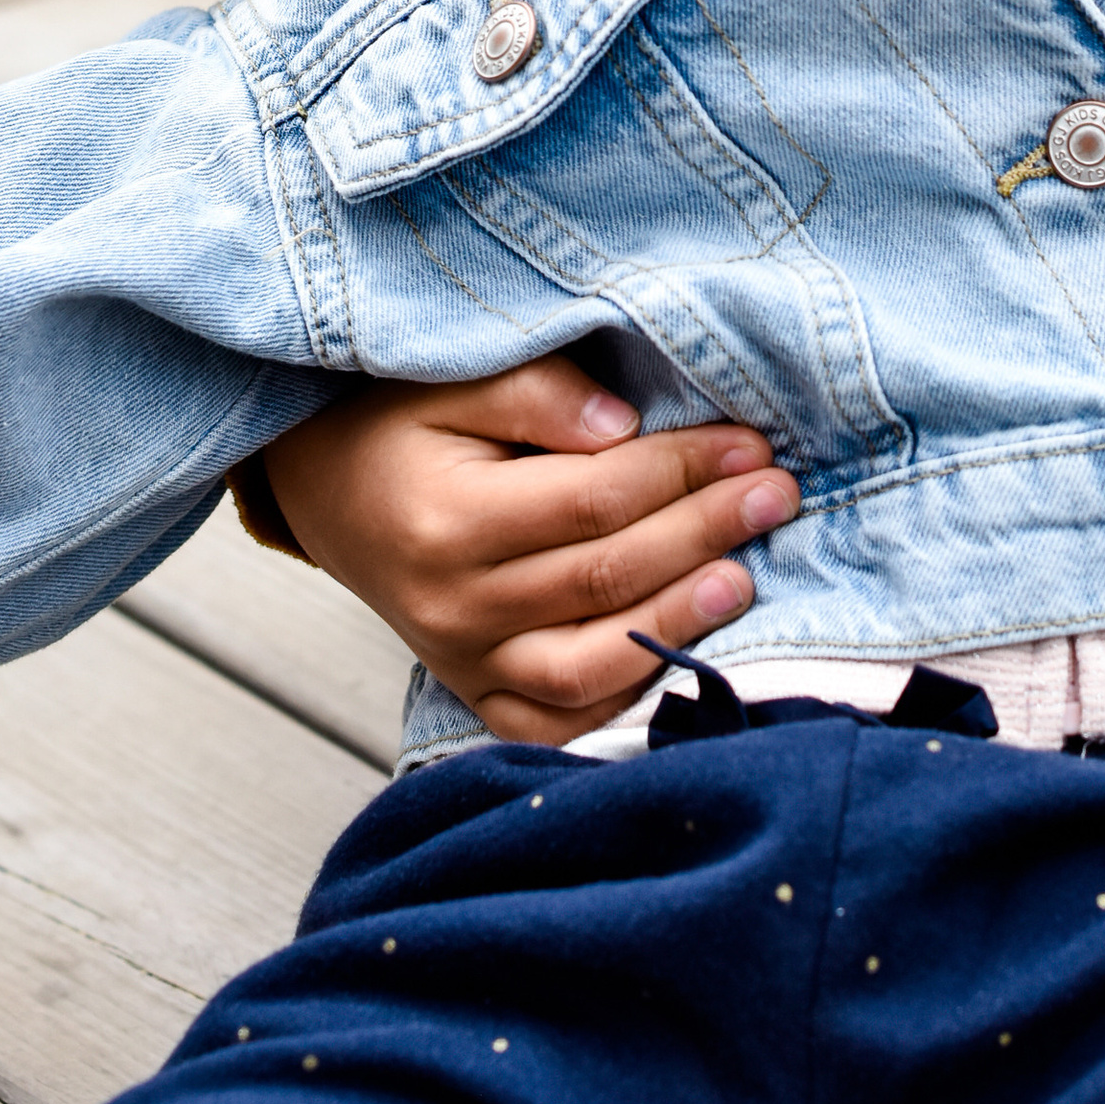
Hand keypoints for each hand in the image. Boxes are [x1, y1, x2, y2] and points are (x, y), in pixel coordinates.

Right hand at [264, 359, 786, 743]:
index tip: (750, 443)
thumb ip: (534, 392)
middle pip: (606, 576)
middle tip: (777, 495)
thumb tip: (624, 427)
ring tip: (744, 579)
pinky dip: (624, 702)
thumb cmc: (399, 425)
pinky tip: (685, 661)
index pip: (594, 500)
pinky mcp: (473, 692)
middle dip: (705, 532)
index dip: (682, 471)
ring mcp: (463, 660)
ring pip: (591, 664)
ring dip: (679, 623)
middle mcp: (454, 604)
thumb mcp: (451, 381)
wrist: (326, 492)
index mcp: (448, 519)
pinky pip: (556, 722)